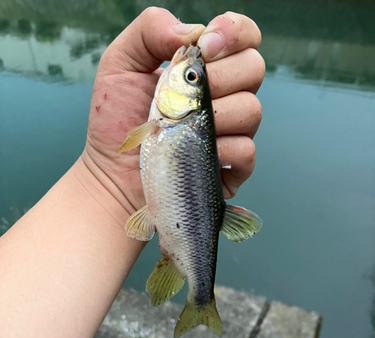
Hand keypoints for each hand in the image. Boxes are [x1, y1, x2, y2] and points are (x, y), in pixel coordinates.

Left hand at [81, 8, 264, 216]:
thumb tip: (193, 32)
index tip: (205, 47)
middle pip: (254, 68)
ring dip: (217, 115)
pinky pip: (246, 151)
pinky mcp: (231, 167)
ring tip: (181, 128)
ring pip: (252, 110)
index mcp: (205, 68)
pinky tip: (194, 153)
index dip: (234, 33)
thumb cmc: (116, 120)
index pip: (244, 37)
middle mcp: (225, 96)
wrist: (112, 172)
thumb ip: (150, 30)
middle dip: (220, 76)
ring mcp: (231, 132)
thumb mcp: (120, 63)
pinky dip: (221, 149)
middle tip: (184, 95)